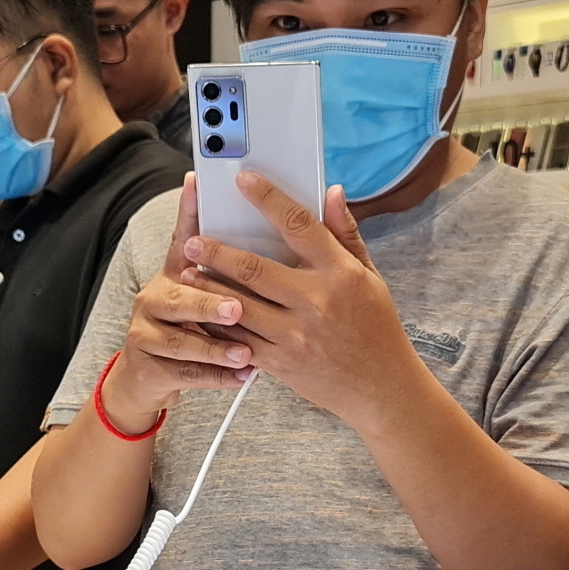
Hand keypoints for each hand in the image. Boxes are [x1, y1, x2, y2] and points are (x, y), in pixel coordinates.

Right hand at [101, 176, 256, 435]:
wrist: (150, 376)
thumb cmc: (196, 327)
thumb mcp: (211, 293)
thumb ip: (239, 264)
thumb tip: (261, 218)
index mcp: (177, 272)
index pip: (184, 235)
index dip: (190, 209)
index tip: (198, 182)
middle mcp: (157, 295)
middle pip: (181, 295)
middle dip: (210, 303)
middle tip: (239, 308)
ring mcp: (147, 330)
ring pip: (182, 340)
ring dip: (216, 347)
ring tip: (246, 354)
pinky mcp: (146, 364)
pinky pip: (184, 372)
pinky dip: (215, 377)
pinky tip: (241, 378)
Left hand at [180, 171, 419, 428]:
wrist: (381, 388)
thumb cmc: (376, 327)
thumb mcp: (370, 277)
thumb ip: (345, 234)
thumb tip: (331, 191)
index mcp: (340, 273)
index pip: (299, 225)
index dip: (268, 199)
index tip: (243, 180)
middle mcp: (316, 301)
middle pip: (254, 268)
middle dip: (217, 252)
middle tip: (192, 240)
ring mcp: (295, 335)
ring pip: (239, 306)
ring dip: (208, 288)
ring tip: (187, 273)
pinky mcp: (281, 362)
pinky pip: (239, 340)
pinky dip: (218, 325)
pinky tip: (202, 313)